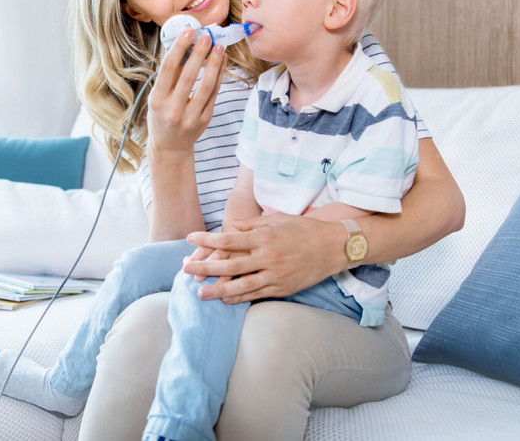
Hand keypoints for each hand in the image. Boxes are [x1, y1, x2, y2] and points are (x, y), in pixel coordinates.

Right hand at [146, 29, 226, 155]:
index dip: (179, 48)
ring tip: (218, 47)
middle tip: (207, 36)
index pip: (168, 69)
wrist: (170, 147)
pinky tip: (222, 62)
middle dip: (199, 53)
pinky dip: (219, 76)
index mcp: (157, 100)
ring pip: (205, 86)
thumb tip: (184, 46)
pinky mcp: (204, 119)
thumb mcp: (157, 98)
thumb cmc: (161, 116)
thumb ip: (169, 77)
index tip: (188, 32)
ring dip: (214, 64)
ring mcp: (190, 116)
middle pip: (188, 76)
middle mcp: (172, 109)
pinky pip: (214, 94)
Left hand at [183, 213, 346, 302]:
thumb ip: (253, 225)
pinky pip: (257, 295)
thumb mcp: (278, 219)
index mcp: (265, 237)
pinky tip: (225, 300)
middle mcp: (268, 257)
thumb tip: (231, 227)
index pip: (228, 240)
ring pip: (241, 286)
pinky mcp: (283, 288)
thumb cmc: (304, 229)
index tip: (190, 238)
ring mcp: (276, 275)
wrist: (334, 246)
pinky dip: (239, 298)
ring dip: (218, 290)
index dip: (207, 240)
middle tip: (185, 269)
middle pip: (230, 265)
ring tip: (200, 294)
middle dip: (205, 267)